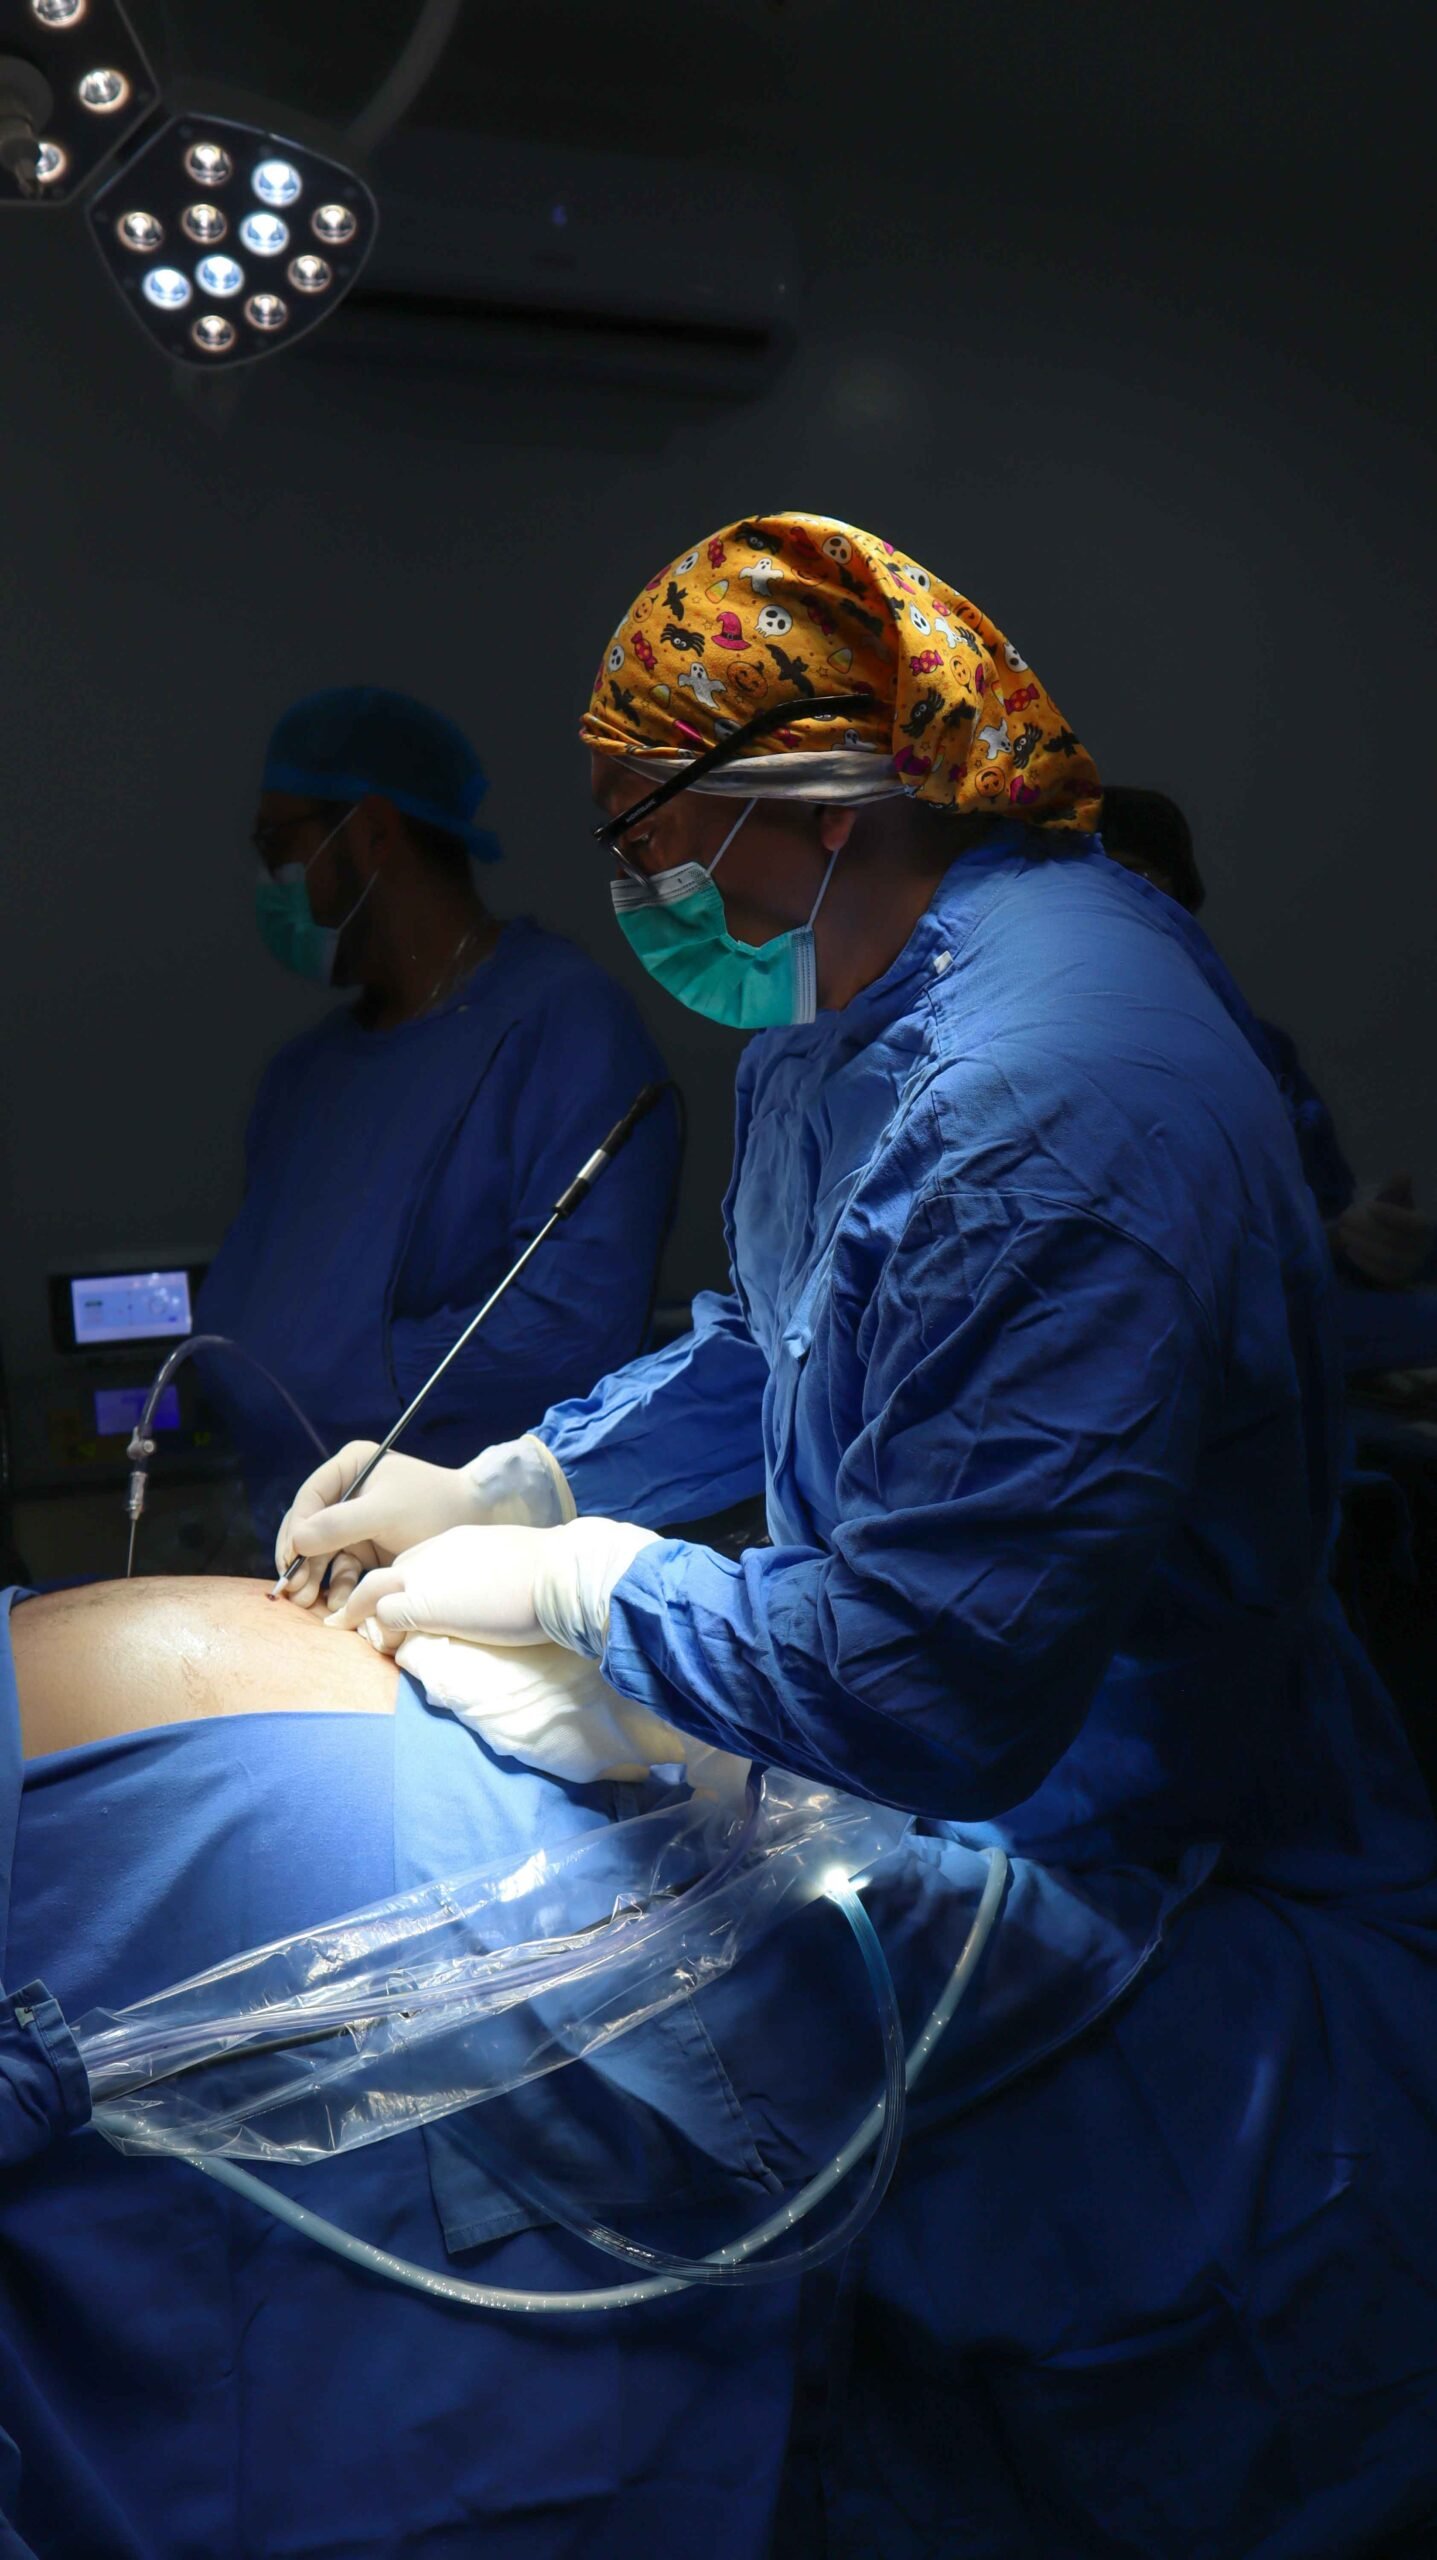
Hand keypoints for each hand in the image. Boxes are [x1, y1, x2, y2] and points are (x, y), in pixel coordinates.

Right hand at [275, 1434, 573, 1610]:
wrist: (476, 1521)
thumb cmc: (432, 1506)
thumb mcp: (384, 1513)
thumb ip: (339, 1524)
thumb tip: (297, 1541)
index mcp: (350, 1467)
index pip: (310, 1498)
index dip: (296, 1529)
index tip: (291, 1559)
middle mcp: (348, 1492)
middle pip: (309, 1528)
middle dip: (300, 1560)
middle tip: (292, 1591)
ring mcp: (356, 1522)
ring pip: (321, 1553)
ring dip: (313, 1578)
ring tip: (307, 1601)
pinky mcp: (367, 1548)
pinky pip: (341, 1568)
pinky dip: (336, 1585)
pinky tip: (335, 1602)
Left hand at [326, 1516, 658, 1656]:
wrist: (559, 1574)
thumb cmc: (549, 1574)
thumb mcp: (507, 1566)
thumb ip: (485, 1577)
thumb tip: (488, 1600)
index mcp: (454, 1542)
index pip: (411, 1562)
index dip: (398, 1586)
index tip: (396, 1606)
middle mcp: (431, 1553)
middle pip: (384, 1572)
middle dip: (366, 1596)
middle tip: (352, 1620)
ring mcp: (423, 1577)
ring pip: (370, 1590)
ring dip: (356, 1613)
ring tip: (342, 1631)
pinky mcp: (422, 1605)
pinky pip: (383, 1618)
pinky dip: (378, 1632)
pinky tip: (381, 1644)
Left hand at [1333, 1174, 1434, 1289]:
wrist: (1407, 1251)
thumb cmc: (1398, 1222)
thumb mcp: (1399, 1203)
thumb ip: (1397, 1189)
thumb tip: (1402, 1172)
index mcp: (1424, 1225)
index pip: (1412, 1222)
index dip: (1391, 1214)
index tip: (1369, 1206)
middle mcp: (1422, 1247)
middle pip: (1394, 1239)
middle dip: (1366, 1228)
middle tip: (1344, 1219)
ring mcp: (1411, 1265)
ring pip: (1387, 1257)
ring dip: (1361, 1244)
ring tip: (1344, 1233)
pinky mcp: (1399, 1279)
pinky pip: (1381, 1273)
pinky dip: (1363, 1261)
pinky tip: (1350, 1250)